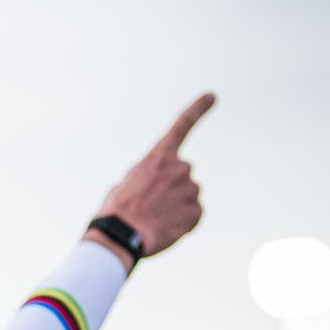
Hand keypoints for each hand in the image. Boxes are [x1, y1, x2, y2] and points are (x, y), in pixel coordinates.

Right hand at [93, 94, 215, 264]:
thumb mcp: (127, 183)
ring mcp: (191, 189)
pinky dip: (181, 223)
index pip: (181, 127)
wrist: (121, 234)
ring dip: (174, 207)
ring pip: (187, 197)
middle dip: (169, 189)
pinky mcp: (196, 211)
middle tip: (148, 205)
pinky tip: (164, 227)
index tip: (212, 95)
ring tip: (154, 219)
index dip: (198, 110)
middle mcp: (181, 167)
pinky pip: (192, 216)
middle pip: (181, 177)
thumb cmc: (117, 211)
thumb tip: (158, 188)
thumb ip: (149, 176)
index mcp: (159, 157)